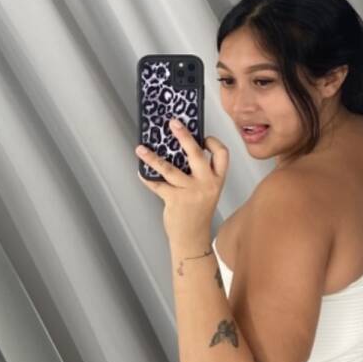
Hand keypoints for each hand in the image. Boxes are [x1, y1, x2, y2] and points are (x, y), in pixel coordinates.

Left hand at [135, 119, 228, 243]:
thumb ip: (199, 173)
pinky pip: (157, 184)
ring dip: (152, 157)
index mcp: (217, 180)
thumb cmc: (198, 212)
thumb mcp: (207, 191)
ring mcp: (191, 192)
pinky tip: (140, 171)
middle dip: (184, 136)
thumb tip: (179, 150)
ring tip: (140, 148)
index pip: (222, 155)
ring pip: (169, 168)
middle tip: (173, 123)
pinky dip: (147, 177)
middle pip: (196, 154)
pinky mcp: (175, 200)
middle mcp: (206, 184)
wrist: (193, 238)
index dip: (214, 142)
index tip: (204, 137)